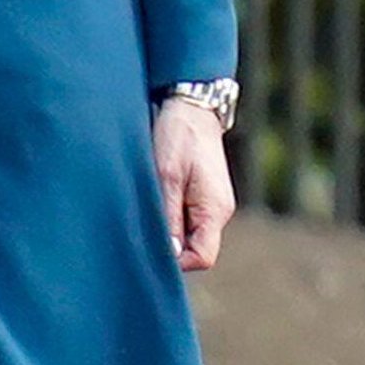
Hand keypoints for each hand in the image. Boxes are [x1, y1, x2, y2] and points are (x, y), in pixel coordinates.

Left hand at [152, 96, 235, 271]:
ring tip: (151, 202)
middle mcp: (219, 210)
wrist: (191, 103)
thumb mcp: (167, 174)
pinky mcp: (205, 191)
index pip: (202, 257)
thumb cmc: (178, 134)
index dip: (178, 261)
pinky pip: (190, 215)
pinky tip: (158, 195)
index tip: (152, 244)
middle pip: (196, 246)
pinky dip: (173, 211)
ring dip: (170, 224)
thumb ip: (169, 215)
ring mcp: (213, 201)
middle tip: (145, 224)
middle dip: (171, 242)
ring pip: (191, 231)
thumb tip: (170, 254)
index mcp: (214, 210)